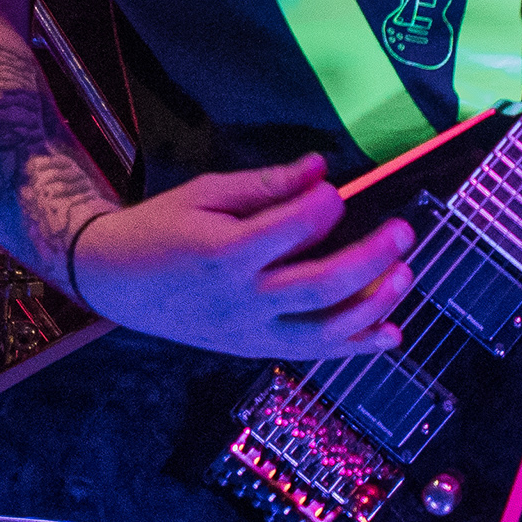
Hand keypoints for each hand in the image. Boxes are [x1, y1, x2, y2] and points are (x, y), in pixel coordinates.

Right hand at [65, 154, 412, 361]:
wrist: (115, 282)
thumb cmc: (159, 228)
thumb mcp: (204, 194)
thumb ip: (266, 185)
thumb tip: (322, 169)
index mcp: (224, 253)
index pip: (293, 230)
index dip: (324, 207)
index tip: (335, 191)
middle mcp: (241, 300)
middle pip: (322, 285)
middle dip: (371, 258)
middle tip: (403, 232)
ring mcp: (250, 332)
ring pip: (326, 329)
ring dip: (374, 304)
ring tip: (406, 275)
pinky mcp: (255, 349)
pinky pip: (315, 352)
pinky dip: (357, 345)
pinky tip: (391, 331)